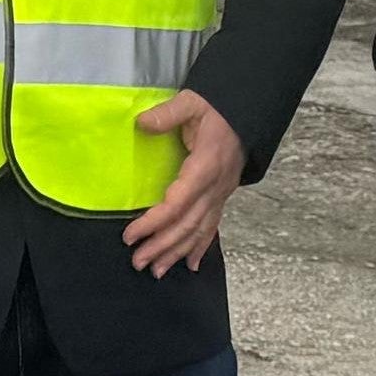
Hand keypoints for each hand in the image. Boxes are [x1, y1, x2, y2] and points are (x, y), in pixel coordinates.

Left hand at [121, 91, 246, 276]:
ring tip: (156, 271)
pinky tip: (190, 265)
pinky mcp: (221, 198)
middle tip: (137, 261)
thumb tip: (142, 123)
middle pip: (187, 224)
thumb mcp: (191, 103)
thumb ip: (167, 114)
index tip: (130, 234)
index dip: (154, 222)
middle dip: (162, 246)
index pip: (178, 203)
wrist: (244, 114)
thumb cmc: (215, 110)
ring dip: (177, 253)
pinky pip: (211, 227)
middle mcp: (215, 188)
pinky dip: (200, 247)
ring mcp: (220, 195)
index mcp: (205, 167)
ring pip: (199, 231)